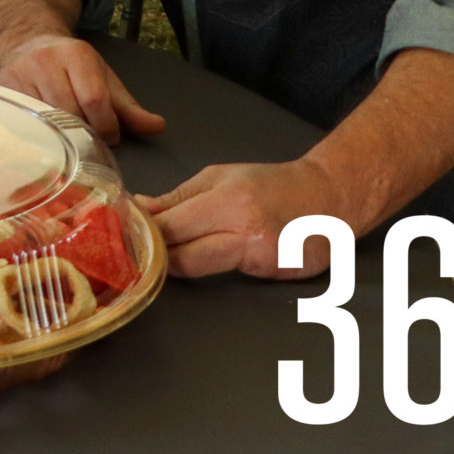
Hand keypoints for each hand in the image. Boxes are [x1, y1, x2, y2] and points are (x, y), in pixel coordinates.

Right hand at [0, 32, 165, 144]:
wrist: (26, 41)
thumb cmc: (70, 65)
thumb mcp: (103, 78)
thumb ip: (128, 107)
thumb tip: (158, 127)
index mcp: (76, 56)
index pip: (95, 100)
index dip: (106, 127)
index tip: (110, 136)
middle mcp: (45, 61)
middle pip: (70, 112)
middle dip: (85, 134)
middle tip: (90, 141)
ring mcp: (20, 75)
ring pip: (45, 120)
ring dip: (62, 137)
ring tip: (70, 140)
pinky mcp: (2, 89)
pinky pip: (23, 122)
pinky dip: (38, 135)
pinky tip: (47, 138)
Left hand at [138, 159, 345, 278]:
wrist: (328, 199)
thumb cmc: (273, 183)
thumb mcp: (220, 177)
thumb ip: (179, 197)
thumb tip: (140, 208)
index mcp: (229, 204)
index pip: (171, 227)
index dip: (144, 231)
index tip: (125, 230)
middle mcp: (245, 235)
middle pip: (181, 258)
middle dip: (156, 254)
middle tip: (142, 248)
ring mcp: (260, 260)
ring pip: (200, 271)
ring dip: (179, 264)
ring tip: (170, 251)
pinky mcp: (271, 276)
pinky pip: (227, 274)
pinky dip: (212, 266)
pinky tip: (209, 254)